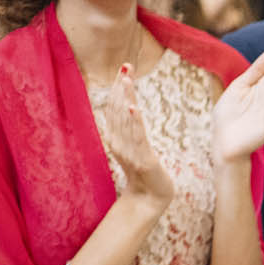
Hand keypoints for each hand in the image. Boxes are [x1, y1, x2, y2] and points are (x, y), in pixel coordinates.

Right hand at [97, 65, 174, 210]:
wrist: (150, 197)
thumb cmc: (144, 171)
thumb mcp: (134, 145)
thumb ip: (129, 128)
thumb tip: (127, 106)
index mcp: (115, 137)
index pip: (114, 107)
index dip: (117, 88)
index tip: (124, 69)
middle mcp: (118, 141)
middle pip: (117, 109)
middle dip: (121, 87)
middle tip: (126, 67)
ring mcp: (129, 150)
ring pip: (125, 120)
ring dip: (125, 98)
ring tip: (126, 80)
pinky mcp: (142, 158)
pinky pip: (137, 137)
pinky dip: (134, 121)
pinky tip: (133, 107)